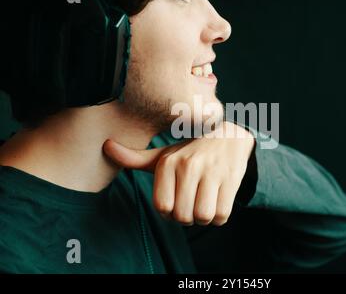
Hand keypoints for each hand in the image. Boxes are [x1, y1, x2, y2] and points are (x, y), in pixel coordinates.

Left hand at [103, 122, 255, 225]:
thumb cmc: (191, 151)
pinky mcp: (231, 178)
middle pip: (183, 216)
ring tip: (206, 202)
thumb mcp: (164, 154)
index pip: (163, 207)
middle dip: (189, 217)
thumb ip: (136, 158)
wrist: (229, 136)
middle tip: (193, 203)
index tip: (177, 202)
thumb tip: (106, 146)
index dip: (171, 212)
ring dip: (205, 218)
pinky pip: (222, 215)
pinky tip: (219, 200)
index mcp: (168, 162)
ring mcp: (211, 171)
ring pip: (203, 217)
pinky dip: (220, 216)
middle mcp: (188, 165)